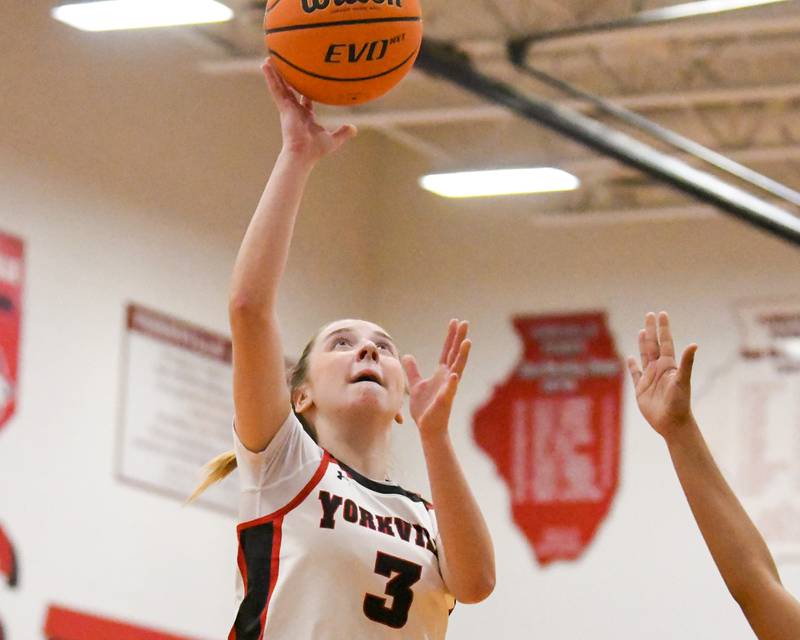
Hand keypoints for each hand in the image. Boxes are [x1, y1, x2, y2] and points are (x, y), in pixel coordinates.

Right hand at [261, 58, 355, 160]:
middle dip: (286, 78)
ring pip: (280, 86)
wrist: (303, 154)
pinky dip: (270, 77)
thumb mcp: (334, 139)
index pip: (305, 99)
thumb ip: (343, 133)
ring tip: (268, 58)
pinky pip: (276, 89)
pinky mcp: (283, 107)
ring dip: (275, 73)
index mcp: (305, 116)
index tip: (306, 80)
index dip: (305, 89)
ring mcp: (288, 108)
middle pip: (290, 89)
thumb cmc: (315, 150)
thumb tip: (354, 128)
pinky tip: (265, 65)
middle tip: (283, 65)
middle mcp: (295, 110)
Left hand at [402, 320, 470, 436]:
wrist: (427, 427)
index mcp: (441, 373)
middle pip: (455, 354)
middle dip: (459, 339)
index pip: (447, 351)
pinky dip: (452, 383)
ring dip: (462, 356)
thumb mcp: (415, 384)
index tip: (455, 322)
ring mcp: (448, 388)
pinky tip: (454, 375)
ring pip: (457, 368)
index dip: (450, 336)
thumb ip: (413, 370)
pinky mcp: (445, 400)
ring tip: (467, 342)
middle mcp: (447, 378)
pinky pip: (450, 390)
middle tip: (465, 323)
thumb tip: (407, 355)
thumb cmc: (424, 407)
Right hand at [627, 311, 697, 439]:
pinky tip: (630, 358)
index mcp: (668, 365)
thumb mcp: (683, 381)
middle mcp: (659, 369)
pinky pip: (635, 374)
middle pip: (653, 345)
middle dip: (651, 330)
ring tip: (642, 331)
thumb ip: (687, 363)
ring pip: (644, 356)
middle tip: (649, 314)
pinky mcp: (641, 389)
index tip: (661, 314)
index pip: (665, 342)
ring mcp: (649, 378)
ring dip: (642, 343)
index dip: (663, 328)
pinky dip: (632, 366)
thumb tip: (694, 344)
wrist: (672, 423)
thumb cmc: (680, 403)